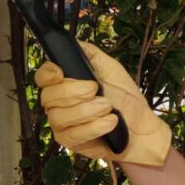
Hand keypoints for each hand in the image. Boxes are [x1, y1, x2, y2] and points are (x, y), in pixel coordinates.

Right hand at [35, 42, 170, 166]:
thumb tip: (74, 42)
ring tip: (108, 107)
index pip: (43, 76)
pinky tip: (110, 122)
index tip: (61, 73)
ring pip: (59, 117)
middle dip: (75, 91)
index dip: (48, 74)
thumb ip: (91, 55)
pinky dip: (95, 127)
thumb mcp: (111, 69)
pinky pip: (73, 135)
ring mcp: (61, 124)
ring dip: (88, 110)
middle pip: (48, 96)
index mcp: (65, 83)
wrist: (141, 128)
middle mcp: (58, 104)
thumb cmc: (125, 99)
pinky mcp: (70, 142)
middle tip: (97, 90)